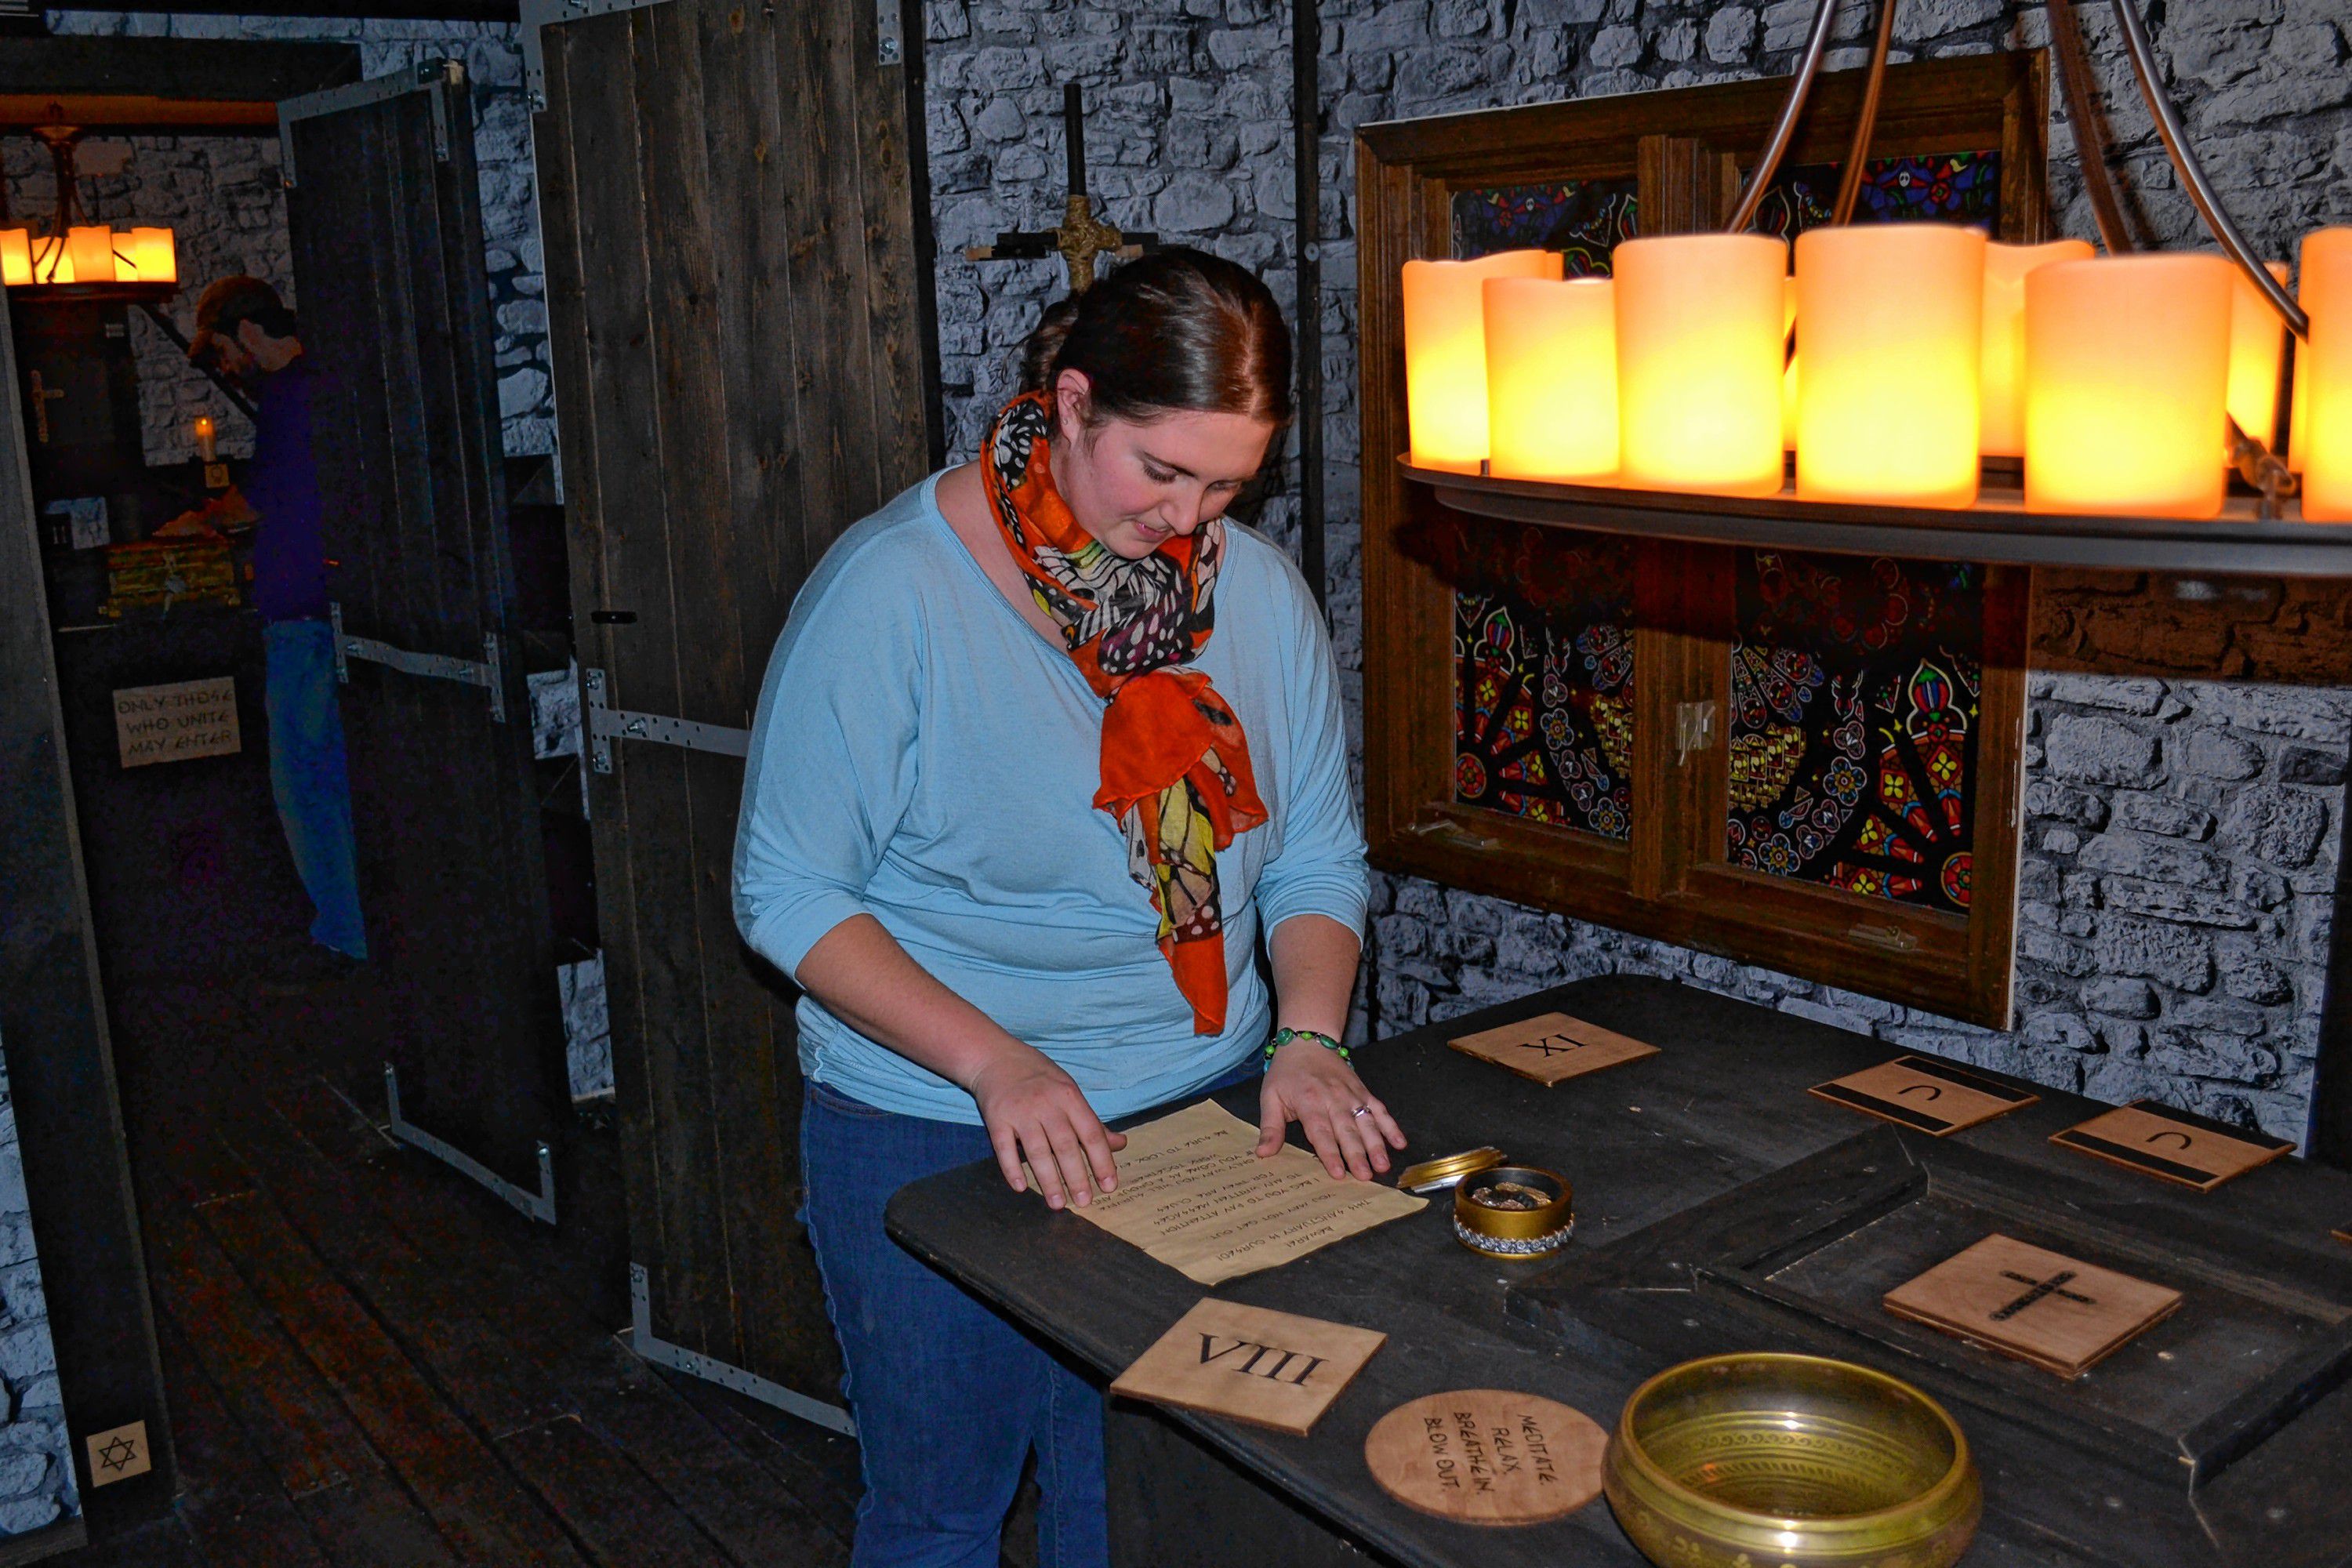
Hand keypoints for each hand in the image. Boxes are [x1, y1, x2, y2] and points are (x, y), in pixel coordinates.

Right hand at [967, 1043, 1126, 1209]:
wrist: (996, 1057)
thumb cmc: (1039, 1078)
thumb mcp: (1069, 1092)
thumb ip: (1092, 1122)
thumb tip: (1121, 1144)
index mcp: (1069, 1097)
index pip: (1091, 1133)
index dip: (1102, 1161)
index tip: (1109, 1186)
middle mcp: (1046, 1104)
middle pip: (1065, 1146)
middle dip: (1077, 1176)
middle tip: (1084, 1202)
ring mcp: (1020, 1112)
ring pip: (1037, 1151)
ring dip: (1048, 1180)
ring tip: (1057, 1204)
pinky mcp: (996, 1119)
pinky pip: (1004, 1148)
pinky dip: (1012, 1169)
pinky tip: (1021, 1187)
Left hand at [1257, 1039, 1406, 1180]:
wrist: (1308, 1042)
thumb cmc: (1287, 1073)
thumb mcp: (1270, 1097)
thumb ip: (1270, 1127)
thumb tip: (1263, 1154)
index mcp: (1309, 1101)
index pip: (1321, 1132)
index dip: (1329, 1153)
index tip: (1337, 1173)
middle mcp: (1334, 1098)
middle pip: (1347, 1131)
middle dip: (1357, 1155)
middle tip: (1365, 1176)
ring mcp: (1352, 1095)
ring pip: (1367, 1122)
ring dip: (1377, 1145)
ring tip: (1383, 1165)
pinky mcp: (1363, 1092)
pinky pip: (1380, 1110)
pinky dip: (1391, 1126)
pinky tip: (1400, 1142)